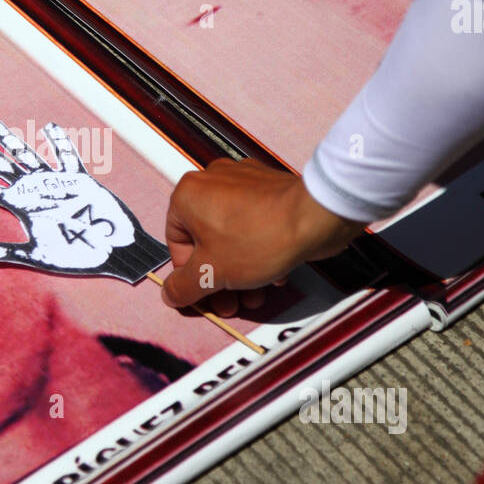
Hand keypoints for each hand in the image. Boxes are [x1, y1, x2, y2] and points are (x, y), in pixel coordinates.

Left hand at [0, 110, 168, 281]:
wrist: (114, 253)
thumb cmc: (79, 257)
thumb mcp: (39, 258)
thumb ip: (8, 253)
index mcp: (17, 205)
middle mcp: (30, 189)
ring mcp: (53, 182)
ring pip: (22, 151)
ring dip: (4, 135)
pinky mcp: (78, 178)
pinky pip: (66, 156)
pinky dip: (59, 142)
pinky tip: (50, 127)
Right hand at [160, 158, 365, 314]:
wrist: (313, 216)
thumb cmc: (259, 237)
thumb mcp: (212, 273)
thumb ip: (184, 286)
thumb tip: (170, 293)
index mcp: (188, 195)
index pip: (177, 244)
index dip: (191, 276)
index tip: (204, 295)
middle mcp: (212, 181)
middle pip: (206, 241)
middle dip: (220, 278)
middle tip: (230, 302)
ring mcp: (243, 181)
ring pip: (232, 234)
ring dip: (240, 269)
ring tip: (255, 294)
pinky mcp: (269, 187)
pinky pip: (254, 223)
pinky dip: (259, 248)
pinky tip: (273, 272)